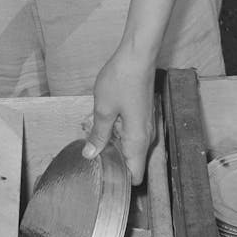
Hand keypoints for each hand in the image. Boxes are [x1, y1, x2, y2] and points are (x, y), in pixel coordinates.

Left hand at [82, 48, 155, 185]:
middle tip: (90, 150)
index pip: (135, 176)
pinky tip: (100, 118)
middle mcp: (146, 136)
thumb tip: (91, 154)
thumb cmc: (122, 80)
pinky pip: (129, 132)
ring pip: (128, 146)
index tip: (101, 178)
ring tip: (91, 129)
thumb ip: (98, 135)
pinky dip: (116, 130)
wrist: (138, 55)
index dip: (119, 180)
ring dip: (111, 142)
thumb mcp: (103, 110)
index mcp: (138, 141)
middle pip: (130, 162)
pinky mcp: (142, 115)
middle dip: (110, 159)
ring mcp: (146, 125)